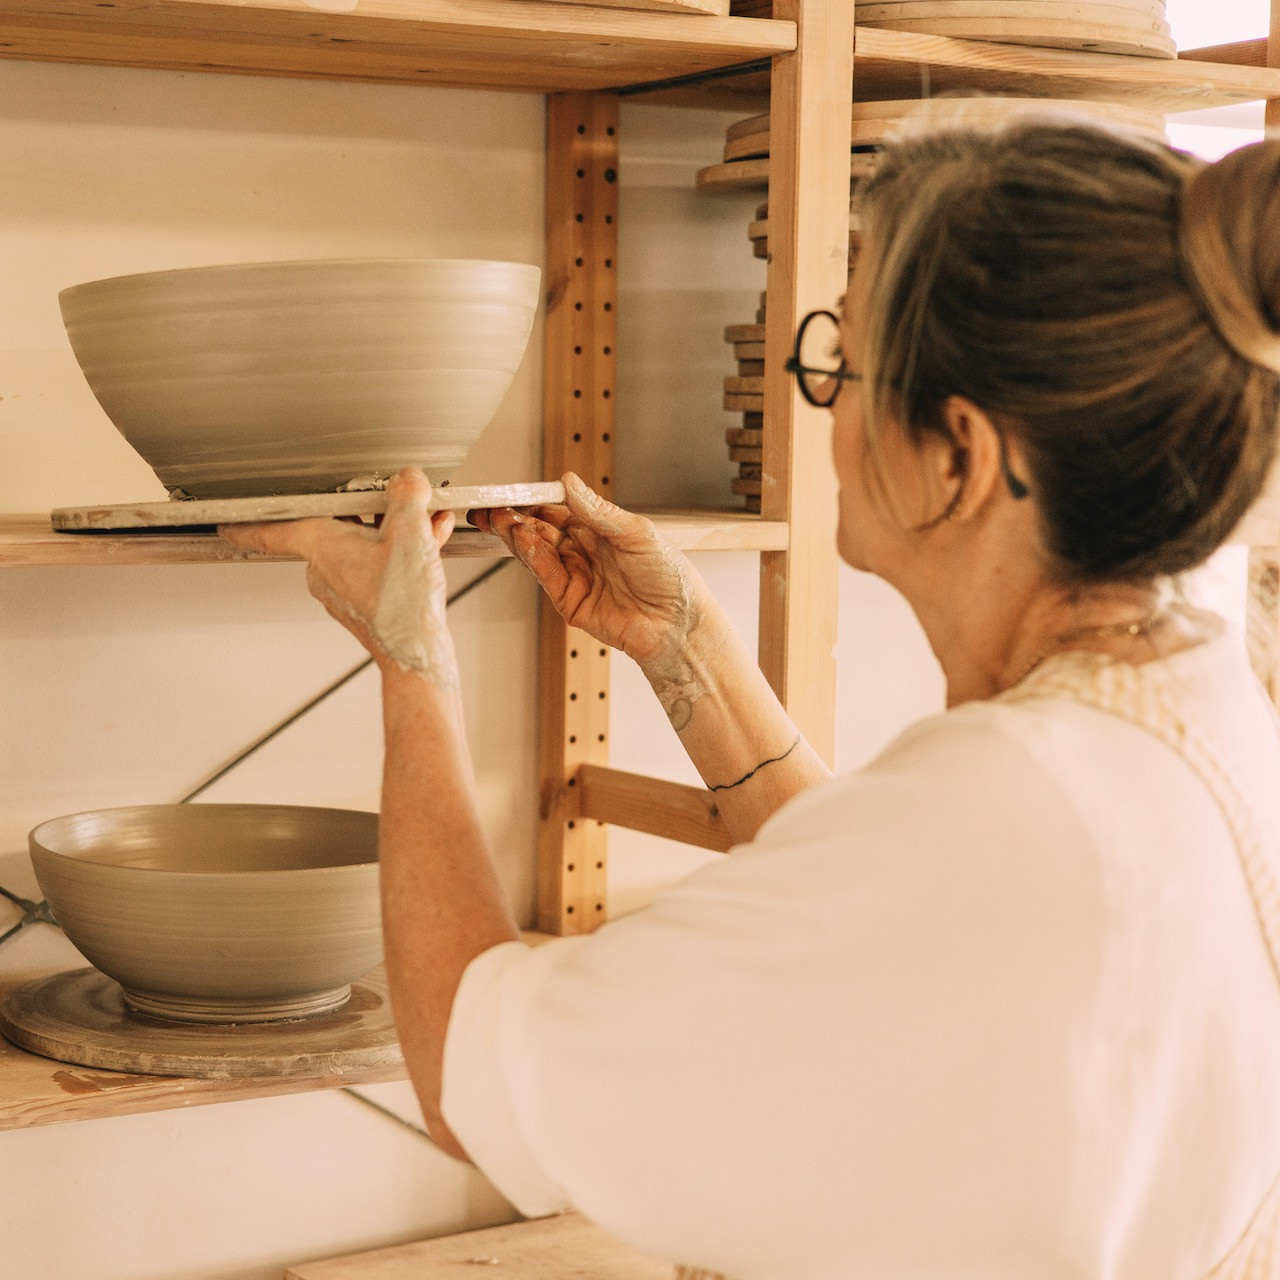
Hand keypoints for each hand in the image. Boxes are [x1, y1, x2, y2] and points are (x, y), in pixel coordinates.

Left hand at [219, 468, 459, 685]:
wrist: (417, 653)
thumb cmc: (402, 603)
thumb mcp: (411, 531)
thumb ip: (407, 495)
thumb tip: (407, 480)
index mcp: (322, 547)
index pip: (273, 529)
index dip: (248, 522)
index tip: (226, 523)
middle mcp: (325, 570)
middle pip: (339, 527)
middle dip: (371, 512)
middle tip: (394, 500)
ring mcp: (344, 590)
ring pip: (365, 546)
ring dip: (397, 533)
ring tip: (428, 524)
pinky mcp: (365, 605)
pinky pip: (379, 567)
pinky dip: (403, 554)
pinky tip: (432, 544)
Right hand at [470, 472, 710, 669]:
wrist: (678, 623)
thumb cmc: (670, 577)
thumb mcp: (636, 532)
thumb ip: (598, 511)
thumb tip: (570, 483)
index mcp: (600, 531)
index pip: (559, 511)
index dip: (535, 502)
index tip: (515, 492)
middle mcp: (585, 553)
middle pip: (541, 532)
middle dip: (516, 519)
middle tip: (495, 507)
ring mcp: (576, 577)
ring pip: (539, 553)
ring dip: (519, 536)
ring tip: (504, 521)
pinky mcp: (571, 602)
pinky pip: (547, 576)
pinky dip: (534, 558)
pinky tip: (525, 541)